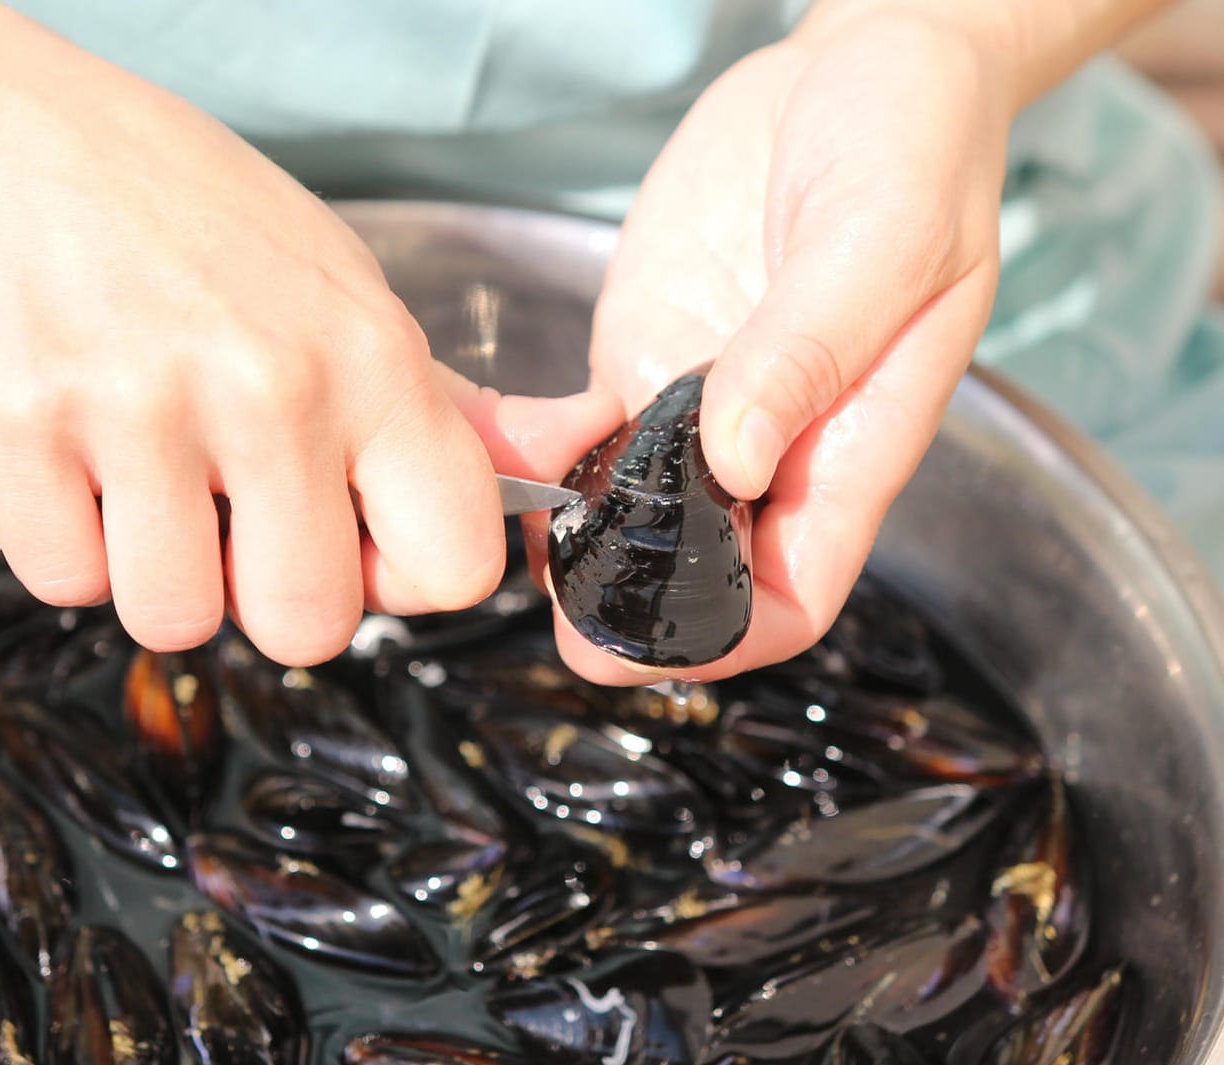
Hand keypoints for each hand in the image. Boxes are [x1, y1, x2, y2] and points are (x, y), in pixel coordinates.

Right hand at [0, 13, 621, 664]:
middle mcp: (265, 388)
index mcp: (369, 358)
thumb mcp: (345, 289)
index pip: (454, 563)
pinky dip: (68, 542)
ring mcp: (136, 411)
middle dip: (266, 593)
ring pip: (172, 618)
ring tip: (146, 477)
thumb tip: (557, 452)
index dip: (405, 579)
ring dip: (157, 571)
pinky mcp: (15, 431)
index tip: (357, 542)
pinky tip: (79, 460)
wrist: (11, 137)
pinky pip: (64, 581)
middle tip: (232, 516)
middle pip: (307, 625)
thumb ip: (442, 404)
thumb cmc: (188, 219)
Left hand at [549, 10, 1012, 683]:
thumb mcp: (883, 237)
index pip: (797, 588)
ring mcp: (703, 401)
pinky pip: (590, 434)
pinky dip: (547, 455)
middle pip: (700, 569)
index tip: (651, 646)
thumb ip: (809, 350)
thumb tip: (737, 460)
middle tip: (556, 615)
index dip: (730, 638)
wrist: (858, 63)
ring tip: (515, 539)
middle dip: (630, 608)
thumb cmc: (912, 142)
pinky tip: (509, 448)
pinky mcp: (648, 352)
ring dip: (577, 543)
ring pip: (633, 515)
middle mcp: (772, 441)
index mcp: (852, 440)